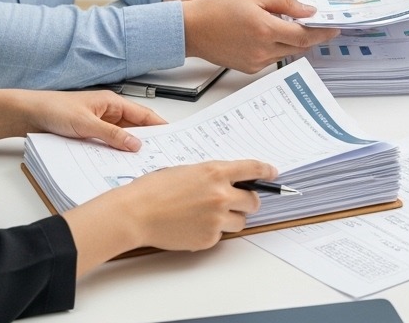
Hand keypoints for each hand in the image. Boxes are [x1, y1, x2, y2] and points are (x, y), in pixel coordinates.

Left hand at [22, 90, 166, 151]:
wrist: (29, 114)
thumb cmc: (54, 110)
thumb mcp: (86, 124)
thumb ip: (112, 135)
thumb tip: (136, 144)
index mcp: (112, 102)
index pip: (143, 115)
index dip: (159, 126)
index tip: (172, 138)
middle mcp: (108, 112)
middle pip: (135, 127)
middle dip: (148, 140)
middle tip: (161, 155)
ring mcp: (100, 123)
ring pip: (122, 137)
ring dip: (129, 148)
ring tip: (142, 163)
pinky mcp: (90, 133)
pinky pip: (109, 143)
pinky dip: (115, 151)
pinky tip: (118, 162)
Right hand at [115, 159, 276, 250]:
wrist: (136, 213)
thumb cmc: (154, 189)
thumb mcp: (187, 171)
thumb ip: (211, 175)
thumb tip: (228, 182)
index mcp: (215, 172)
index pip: (253, 169)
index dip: (266, 172)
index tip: (272, 174)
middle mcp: (221, 195)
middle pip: (253, 201)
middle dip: (246, 201)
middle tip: (234, 202)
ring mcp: (217, 219)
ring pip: (240, 221)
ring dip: (230, 219)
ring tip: (206, 216)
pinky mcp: (209, 238)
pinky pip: (220, 236)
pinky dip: (211, 232)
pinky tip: (192, 226)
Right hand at [182, 0, 337, 72]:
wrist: (192, 29)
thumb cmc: (217, 8)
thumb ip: (284, 3)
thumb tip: (308, 11)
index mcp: (266, 29)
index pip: (304, 35)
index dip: (322, 32)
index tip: (334, 28)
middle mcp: (263, 49)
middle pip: (298, 46)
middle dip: (310, 36)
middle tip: (319, 26)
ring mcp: (256, 62)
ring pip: (285, 52)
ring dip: (292, 41)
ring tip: (289, 25)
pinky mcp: (249, 68)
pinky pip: (271, 58)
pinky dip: (276, 47)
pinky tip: (268, 34)